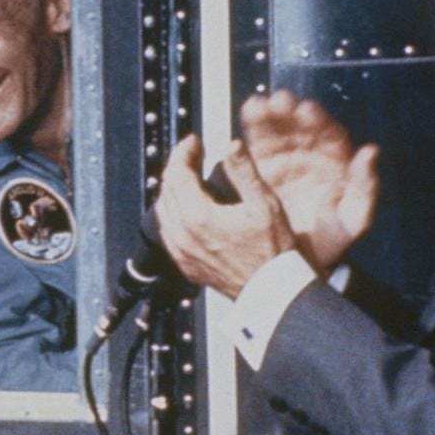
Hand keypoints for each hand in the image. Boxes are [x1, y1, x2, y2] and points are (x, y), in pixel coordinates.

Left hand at [155, 135, 296, 298]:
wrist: (271, 292)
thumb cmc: (272, 252)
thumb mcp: (264, 205)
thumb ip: (243, 171)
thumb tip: (231, 146)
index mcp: (198, 217)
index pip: (177, 173)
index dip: (183, 152)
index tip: (194, 142)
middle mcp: (182, 235)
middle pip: (166, 189)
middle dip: (178, 167)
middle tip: (195, 155)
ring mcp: (181, 252)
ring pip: (163, 210)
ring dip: (173, 189)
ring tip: (192, 178)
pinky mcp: (184, 264)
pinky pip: (167, 231)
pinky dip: (173, 213)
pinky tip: (190, 208)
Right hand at [240, 90, 379, 272]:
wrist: (301, 261)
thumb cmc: (333, 240)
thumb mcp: (354, 219)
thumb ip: (365, 186)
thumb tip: (370, 151)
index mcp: (335, 163)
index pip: (328, 134)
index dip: (318, 120)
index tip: (306, 110)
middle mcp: (310, 155)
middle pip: (300, 126)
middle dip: (290, 111)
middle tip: (279, 102)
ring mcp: (286, 158)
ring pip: (278, 129)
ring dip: (269, 114)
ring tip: (258, 104)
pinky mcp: (264, 166)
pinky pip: (258, 142)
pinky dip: (253, 125)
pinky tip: (248, 111)